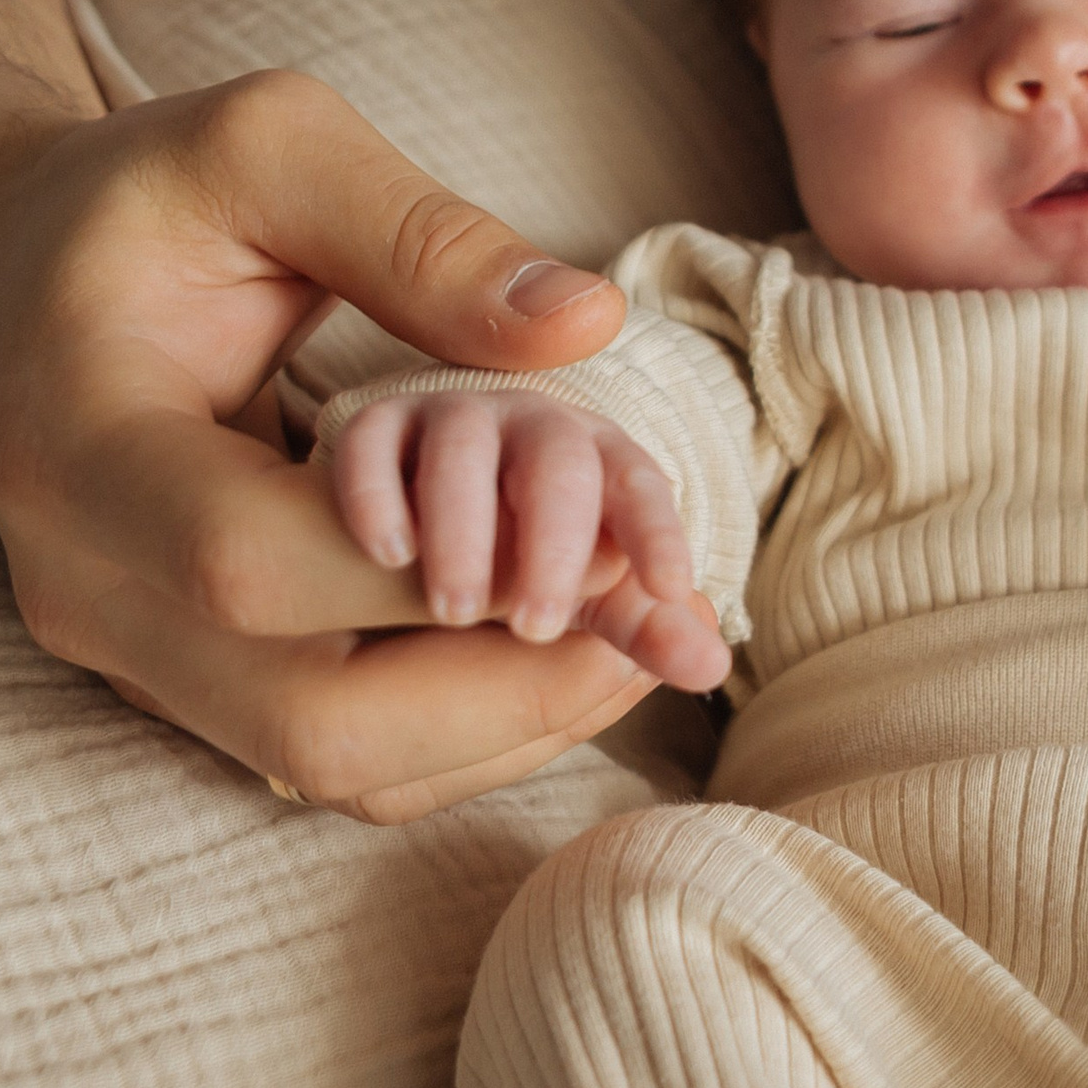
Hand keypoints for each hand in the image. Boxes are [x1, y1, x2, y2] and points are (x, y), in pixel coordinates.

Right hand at [0, 66, 666, 821]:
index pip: (255, 563)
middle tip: (668, 621)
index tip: (609, 539)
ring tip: (651, 636)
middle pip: (308, 727)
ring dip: (517, 723)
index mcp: (82, 451)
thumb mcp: (270, 147)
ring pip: (339, 771)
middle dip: (515, 690)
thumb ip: (419, 233)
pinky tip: (581, 650)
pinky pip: (347, 761)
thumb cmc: (153, 198)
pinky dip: (481, 726)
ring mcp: (141, 660)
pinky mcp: (199, 687)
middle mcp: (93, 591)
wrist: (40, 275)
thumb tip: (586, 325)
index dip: (445, 574)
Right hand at [331, 389, 731, 693]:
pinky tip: (389, 556)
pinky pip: (374, 440)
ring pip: (462, 449)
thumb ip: (644, 631)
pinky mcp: (379, 429)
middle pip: (557, 463)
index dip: (656, 532)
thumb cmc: (536, 562)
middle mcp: (534, 428)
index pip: (640, 486)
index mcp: (603, 462)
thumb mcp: (593, 600)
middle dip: (553, 544)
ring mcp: (454, 422)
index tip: (669, 590)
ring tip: (456, 612)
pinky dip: (378, 494)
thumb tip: (713, 666)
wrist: (433, 515)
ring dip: (462, 528)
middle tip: (536, 629)